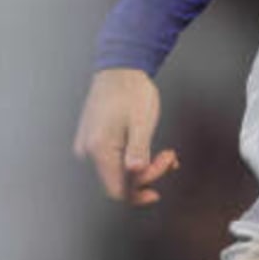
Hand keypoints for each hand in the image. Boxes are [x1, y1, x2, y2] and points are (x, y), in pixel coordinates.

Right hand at [72, 68, 180, 204]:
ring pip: (118, 172)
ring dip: (144, 168)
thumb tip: (136, 172)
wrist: (119, 68)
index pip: (118, 190)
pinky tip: (151, 153)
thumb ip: (138, 150)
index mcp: (99, 148)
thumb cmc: (132, 91)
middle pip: (119, 182)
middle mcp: (88, 151)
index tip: (162, 177)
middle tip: (169, 157)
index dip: (141, 191)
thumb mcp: (142, 122)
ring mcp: (88, 146)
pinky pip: (113, 160)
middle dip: (148, 174)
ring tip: (166, 154)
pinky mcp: (93, 140)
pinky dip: (133, 160)